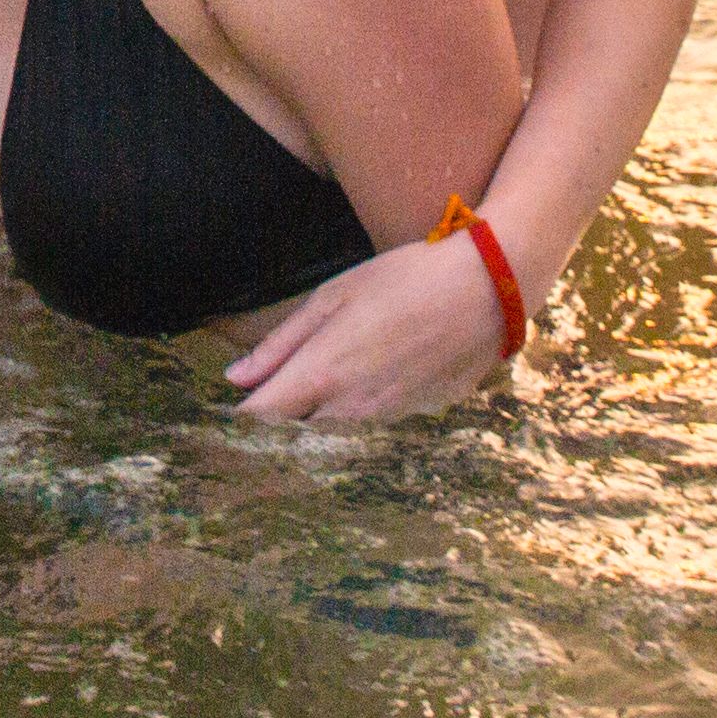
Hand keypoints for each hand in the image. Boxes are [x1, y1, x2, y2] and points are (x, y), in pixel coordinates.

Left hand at [225, 230, 519, 422]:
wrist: (488, 291)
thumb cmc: (406, 280)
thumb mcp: (334, 296)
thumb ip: (281, 343)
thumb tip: (236, 378)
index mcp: (323, 373)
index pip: (258, 420)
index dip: (236, 419)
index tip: (229, 407)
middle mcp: (350, 410)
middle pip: (290, 437)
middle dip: (272, 424)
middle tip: (265, 400)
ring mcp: (384, 422)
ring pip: (329, 437)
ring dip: (312, 422)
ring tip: (315, 389)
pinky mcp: (412, 422)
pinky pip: (366, 430)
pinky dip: (351, 418)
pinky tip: (362, 384)